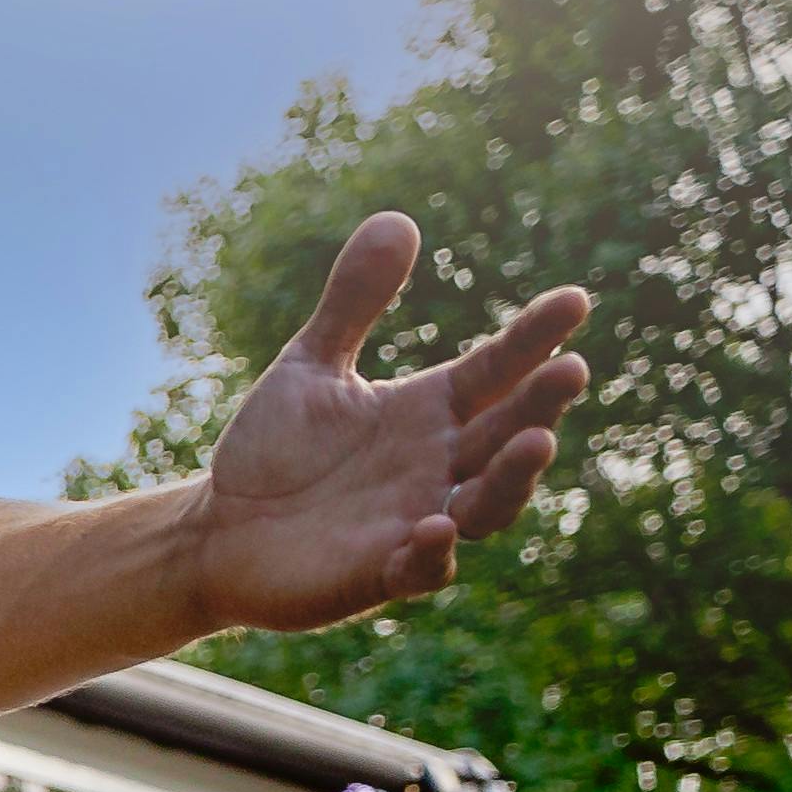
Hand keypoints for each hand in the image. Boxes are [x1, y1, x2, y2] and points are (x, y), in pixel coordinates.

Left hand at [193, 215, 587, 631]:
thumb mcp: (310, 366)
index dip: (535, 337)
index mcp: (432, 411)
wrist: (218, 531)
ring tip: (536, 444)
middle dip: (541, 406)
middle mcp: (439, 465)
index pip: (496, 368)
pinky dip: (432, 552)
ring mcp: (416, 521)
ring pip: (487, 504)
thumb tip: (398, 218)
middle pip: (507, 434)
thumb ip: (354, 302)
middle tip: (570, 370)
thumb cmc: (274, 451)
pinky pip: (420, 568)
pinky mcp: (378, 573)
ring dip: (513, 478)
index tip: (573, 299)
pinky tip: (434, 526)